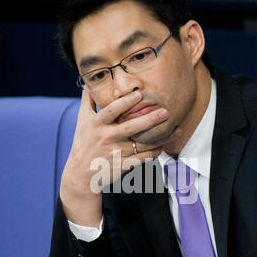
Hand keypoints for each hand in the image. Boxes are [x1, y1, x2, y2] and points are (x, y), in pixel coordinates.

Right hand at [59, 89, 175, 225]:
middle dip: (149, 119)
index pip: (112, 111)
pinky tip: (165, 145)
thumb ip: (88, 100)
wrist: (80, 174)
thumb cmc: (83, 143)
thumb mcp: (82, 120)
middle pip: (131, 127)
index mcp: (97, 125)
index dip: (125, 103)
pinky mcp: (122, 165)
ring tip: (176, 130)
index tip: (139, 94)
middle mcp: (106, 138)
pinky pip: (142, 158)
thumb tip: (89, 82)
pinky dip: (155, 152)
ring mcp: (115, 153)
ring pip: (141, 144)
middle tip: (166, 112)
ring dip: (160, 138)